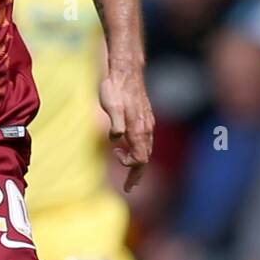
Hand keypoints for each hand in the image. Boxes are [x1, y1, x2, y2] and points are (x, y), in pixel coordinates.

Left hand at [99, 65, 153, 191]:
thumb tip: (116, 139)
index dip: (128, 165)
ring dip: (138, 164)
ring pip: (146, 150)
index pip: (140, 159)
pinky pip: (145, 141)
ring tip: (131, 176)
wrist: (126, 70)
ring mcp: (147, 124)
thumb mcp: (111, 105)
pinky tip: (131, 151)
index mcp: (138, 129)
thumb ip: (115, 123)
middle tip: (128, 189)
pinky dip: (140, 152)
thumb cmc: (115, 88)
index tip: (114, 155)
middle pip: (145, 159)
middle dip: (136, 175)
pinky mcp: (145, 118)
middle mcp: (146, 129)